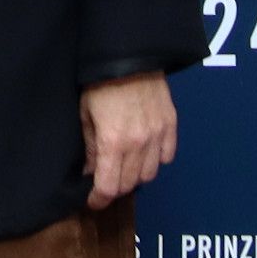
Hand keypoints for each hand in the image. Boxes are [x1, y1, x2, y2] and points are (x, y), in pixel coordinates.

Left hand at [81, 73, 176, 204]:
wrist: (128, 55)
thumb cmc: (100, 82)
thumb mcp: (85, 114)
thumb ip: (90, 146)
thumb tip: (90, 171)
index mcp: (113, 142)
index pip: (108, 186)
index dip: (99, 200)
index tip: (93, 202)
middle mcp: (139, 143)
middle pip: (129, 184)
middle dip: (115, 189)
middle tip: (105, 184)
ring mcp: (158, 135)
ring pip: (150, 175)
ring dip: (135, 176)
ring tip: (124, 169)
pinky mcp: (171, 125)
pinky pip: (167, 156)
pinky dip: (156, 161)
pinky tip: (145, 155)